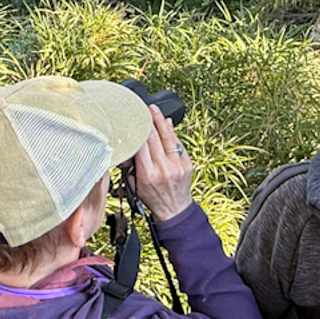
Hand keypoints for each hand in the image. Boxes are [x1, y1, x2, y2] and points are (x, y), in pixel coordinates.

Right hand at [131, 105, 193, 223]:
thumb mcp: (134, 184)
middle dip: (148, 121)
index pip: (141, 146)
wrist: (174, 209)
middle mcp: (163, 169)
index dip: (137, 130)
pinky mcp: (187, 164)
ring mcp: (177, 166)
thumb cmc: (152, 197)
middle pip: (154, 138)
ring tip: (154, 110)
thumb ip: (132, 164)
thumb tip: (133, 143)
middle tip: (143, 109)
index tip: (132, 119)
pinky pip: (178, 143)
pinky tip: (166, 123)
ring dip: (160, 121)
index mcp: (147, 175)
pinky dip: (171, 132)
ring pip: (168, 137)